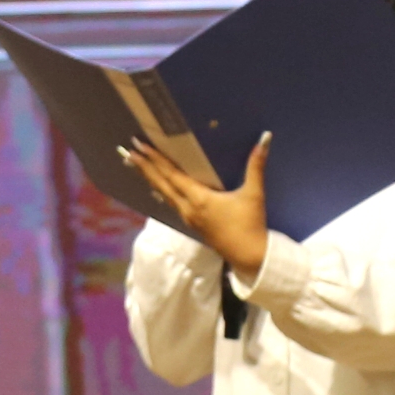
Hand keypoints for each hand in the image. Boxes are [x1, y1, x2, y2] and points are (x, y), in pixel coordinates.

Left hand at [125, 132, 272, 280]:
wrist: (249, 257)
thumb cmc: (251, 224)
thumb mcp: (254, 193)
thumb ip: (256, 165)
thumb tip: (265, 138)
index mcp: (199, 199)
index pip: (171, 175)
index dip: (155, 160)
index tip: (140, 146)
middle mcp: (188, 208)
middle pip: (161, 184)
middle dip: (144, 166)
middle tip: (128, 151)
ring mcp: (187, 218)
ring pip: (163, 194)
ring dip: (150, 178)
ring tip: (136, 165)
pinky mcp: (191, 224)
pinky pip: (170, 203)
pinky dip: (161, 191)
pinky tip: (156, 188)